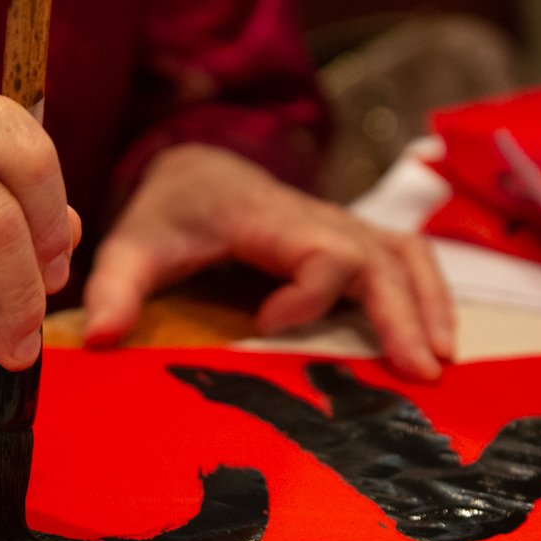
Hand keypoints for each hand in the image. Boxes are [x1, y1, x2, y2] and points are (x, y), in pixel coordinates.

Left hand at [82, 143, 454, 378]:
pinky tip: (438, 341)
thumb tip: (100, 341)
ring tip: (440, 361)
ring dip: (428, 305)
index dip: (307, 292)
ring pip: (406, 255)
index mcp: (269, 216)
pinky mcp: (354, 242)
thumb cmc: (172, 210)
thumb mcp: (134, 243)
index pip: (321, 250)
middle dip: (402, 313)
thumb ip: (116, 287)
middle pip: (380, 257)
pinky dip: (430, 295)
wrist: (199, 167)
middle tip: (420, 373)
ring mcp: (343, 228)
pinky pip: (408, 259)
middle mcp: (319, 219)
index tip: (266, 325)